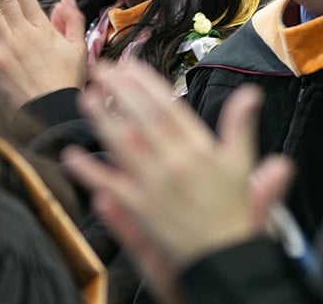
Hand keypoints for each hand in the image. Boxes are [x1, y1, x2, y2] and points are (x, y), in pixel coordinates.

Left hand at [63, 59, 293, 275]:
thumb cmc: (233, 211)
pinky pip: (110, 185)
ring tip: (86, 96)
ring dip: (101, 119)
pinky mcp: (139, 209)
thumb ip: (241, 126)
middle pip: (141, 119)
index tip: (129, 65)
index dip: (146, 84)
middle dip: (119, 91)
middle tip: (100, 69)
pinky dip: (90, 171)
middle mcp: (174, 162)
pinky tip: (71, 155)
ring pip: (122, 144)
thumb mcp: (241, 164)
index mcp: (198, 149)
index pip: (167, 107)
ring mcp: (154, 185)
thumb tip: (251, 94)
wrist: (224, 257)